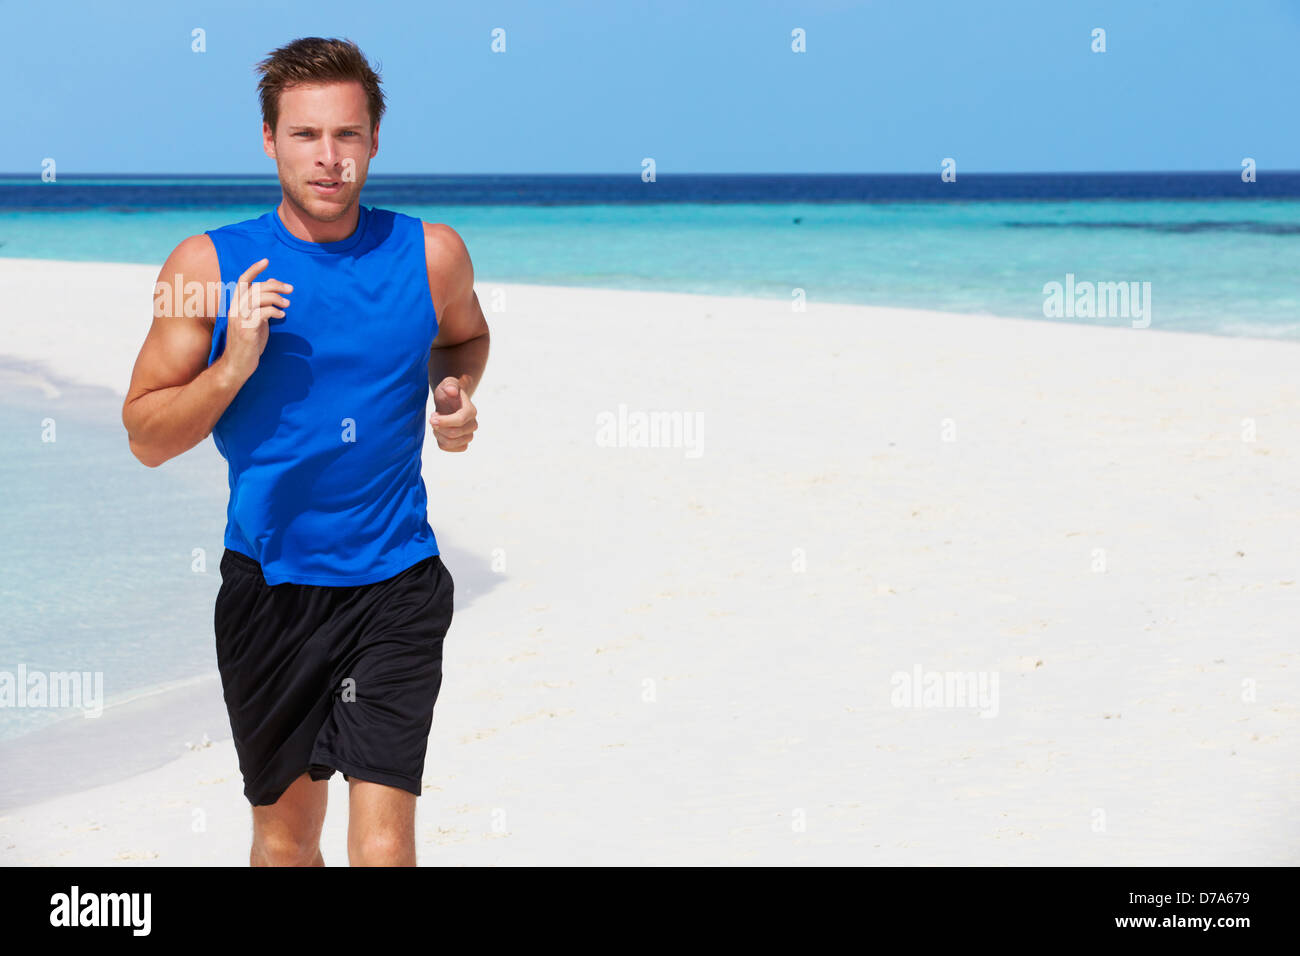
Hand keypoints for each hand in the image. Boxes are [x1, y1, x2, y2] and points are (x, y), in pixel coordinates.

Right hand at [220, 258, 290, 383]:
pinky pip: (262, 313)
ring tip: (287, 304)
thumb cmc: (249, 342)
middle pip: (255, 288)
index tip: (266, 261)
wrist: (237, 365)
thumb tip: (273, 285)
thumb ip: (262, 304)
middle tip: (290, 289)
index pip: (242, 281)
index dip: (254, 269)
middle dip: (275, 285)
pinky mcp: (246, 330)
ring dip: (277, 298)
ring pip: (258, 298)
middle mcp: (234, 309)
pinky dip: (274, 311)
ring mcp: (239, 319)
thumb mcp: (256, 320)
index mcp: (235, 305)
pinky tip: (281, 316)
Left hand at [430, 377, 476, 451]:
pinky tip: (440, 432)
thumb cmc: (448, 391)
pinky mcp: (462, 443)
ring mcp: (468, 435)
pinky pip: (450, 449)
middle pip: (454, 434)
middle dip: (439, 427)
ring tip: (437, 425)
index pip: (459, 421)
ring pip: (451, 443)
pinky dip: (441, 442)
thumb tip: (452, 392)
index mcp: (470, 410)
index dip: (444, 421)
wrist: (448, 402)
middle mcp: (472, 424)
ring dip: (439, 434)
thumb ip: (450, 384)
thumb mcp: (448, 383)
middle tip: (433, 418)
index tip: (432, 418)